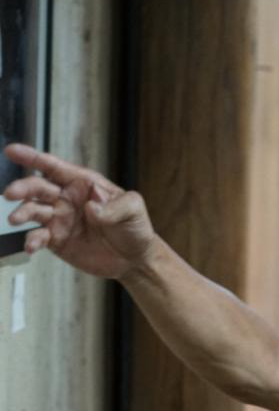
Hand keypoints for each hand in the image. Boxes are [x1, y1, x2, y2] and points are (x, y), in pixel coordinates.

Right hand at [3, 143, 158, 279]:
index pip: (55, 167)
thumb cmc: (135, 228)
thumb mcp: (133, 208)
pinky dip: (32, 240)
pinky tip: (31, 245)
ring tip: (16, 219)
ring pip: (33, 210)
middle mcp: (67, 198)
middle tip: (11, 193)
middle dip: (22, 188)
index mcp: (84, 184)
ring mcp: (60, 219)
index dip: (33, 157)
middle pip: (38, 187)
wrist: (134, 259)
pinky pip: (38, 236)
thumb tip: (92, 207)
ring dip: (22, 213)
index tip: (12, 151)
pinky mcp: (56, 239)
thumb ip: (115, 205)